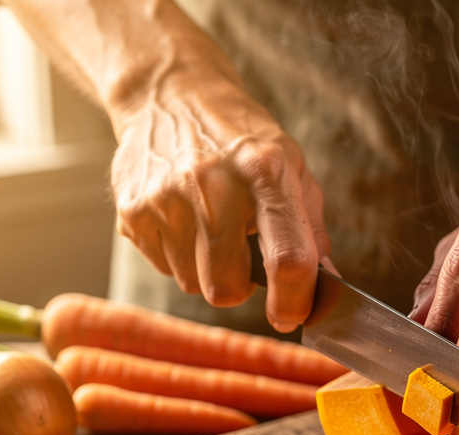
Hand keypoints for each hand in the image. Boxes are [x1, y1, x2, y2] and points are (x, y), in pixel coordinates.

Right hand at [111, 73, 331, 332]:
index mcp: (266, 172)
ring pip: (192, 285)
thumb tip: (327, 284)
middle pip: (226, 288)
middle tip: (241, 256)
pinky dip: (178, 255)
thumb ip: (311, 229)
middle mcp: (213, 186)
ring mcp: (165, 199)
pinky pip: (163, 268)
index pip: (288, 259)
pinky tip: (183, 218)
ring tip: (209, 227)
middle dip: (238, 287)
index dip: (293, 301)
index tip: (290, 315)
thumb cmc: (240, 139)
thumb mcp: (290, 167)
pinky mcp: (131, 210)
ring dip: (206, 270)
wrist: (169, 95)